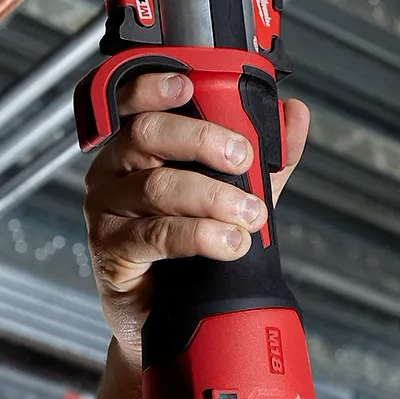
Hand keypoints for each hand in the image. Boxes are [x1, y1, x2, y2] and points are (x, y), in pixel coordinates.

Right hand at [83, 70, 309, 364]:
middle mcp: (113, 170)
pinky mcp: (110, 250)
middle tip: (244, 159)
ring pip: (156, 186)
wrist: (165, 313)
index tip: (189, 85)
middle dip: (203, 141)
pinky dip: (198, 236)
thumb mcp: (235, 194)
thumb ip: (266, 157)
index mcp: (136, 146)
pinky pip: (153, 234)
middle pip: (147, 135)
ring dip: (213, 198)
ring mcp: (106, 210)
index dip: (155, 86)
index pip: (135, 102)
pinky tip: (226, 243)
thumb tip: (294, 115)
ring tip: (250, 216)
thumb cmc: (189, 248)